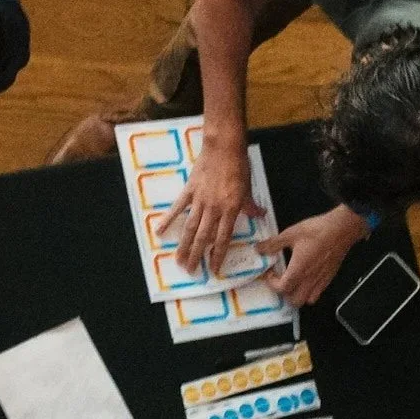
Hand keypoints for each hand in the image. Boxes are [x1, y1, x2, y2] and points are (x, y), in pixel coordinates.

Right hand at [162, 140, 263, 275]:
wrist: (224, 147)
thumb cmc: (239, 165)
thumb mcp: (248, 187)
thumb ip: (250, 205)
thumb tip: (260, 215)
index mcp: (230, 209)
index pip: (223, 238)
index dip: (217, 255)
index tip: (213, 269)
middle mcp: (214, 208)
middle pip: (204, 237)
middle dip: (197, 256)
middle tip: (191, 271)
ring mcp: (200, 200)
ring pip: (190, 227)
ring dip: (184, 245)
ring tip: (178, 260)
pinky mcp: (189, 190)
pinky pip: (177, 208)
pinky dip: (168, 219)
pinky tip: (159, 231)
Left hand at [261, 207, 369, 305]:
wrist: (342, 228)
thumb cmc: (316, 231)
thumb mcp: (290, 234)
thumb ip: (273, 244)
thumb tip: (258, 249)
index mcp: (298, 270)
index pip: (282, 289)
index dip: (272, 284)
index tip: (270, 273)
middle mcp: (310, 280)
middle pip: (294, 301)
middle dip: (284, 294)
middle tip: (280, 280)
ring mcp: (321, 280)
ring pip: (308, 300)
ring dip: (298, 295)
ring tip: (293, 282)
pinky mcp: (330, 277)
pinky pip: (318, 293)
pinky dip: (310, 292)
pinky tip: (307, 279)